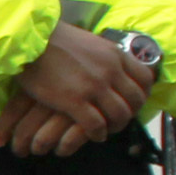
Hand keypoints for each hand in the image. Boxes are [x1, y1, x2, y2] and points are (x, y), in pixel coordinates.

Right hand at [0, 24, 150, 157]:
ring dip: (115, 126)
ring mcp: (94, 86)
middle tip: (119, 119)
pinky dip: (98, 133)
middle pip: (136, 100)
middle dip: (131, 113)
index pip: (145, 78)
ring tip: (106, 129)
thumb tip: (109, 64)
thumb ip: (103, 55)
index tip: (133, 102)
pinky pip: (96, 125)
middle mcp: (110, 70)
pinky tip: (93, 134)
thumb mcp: (89, 42)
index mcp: (115, 54)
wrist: (29, 40)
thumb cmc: (53, 40)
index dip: (143, 94)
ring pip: (119, 115)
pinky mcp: (74, 100)